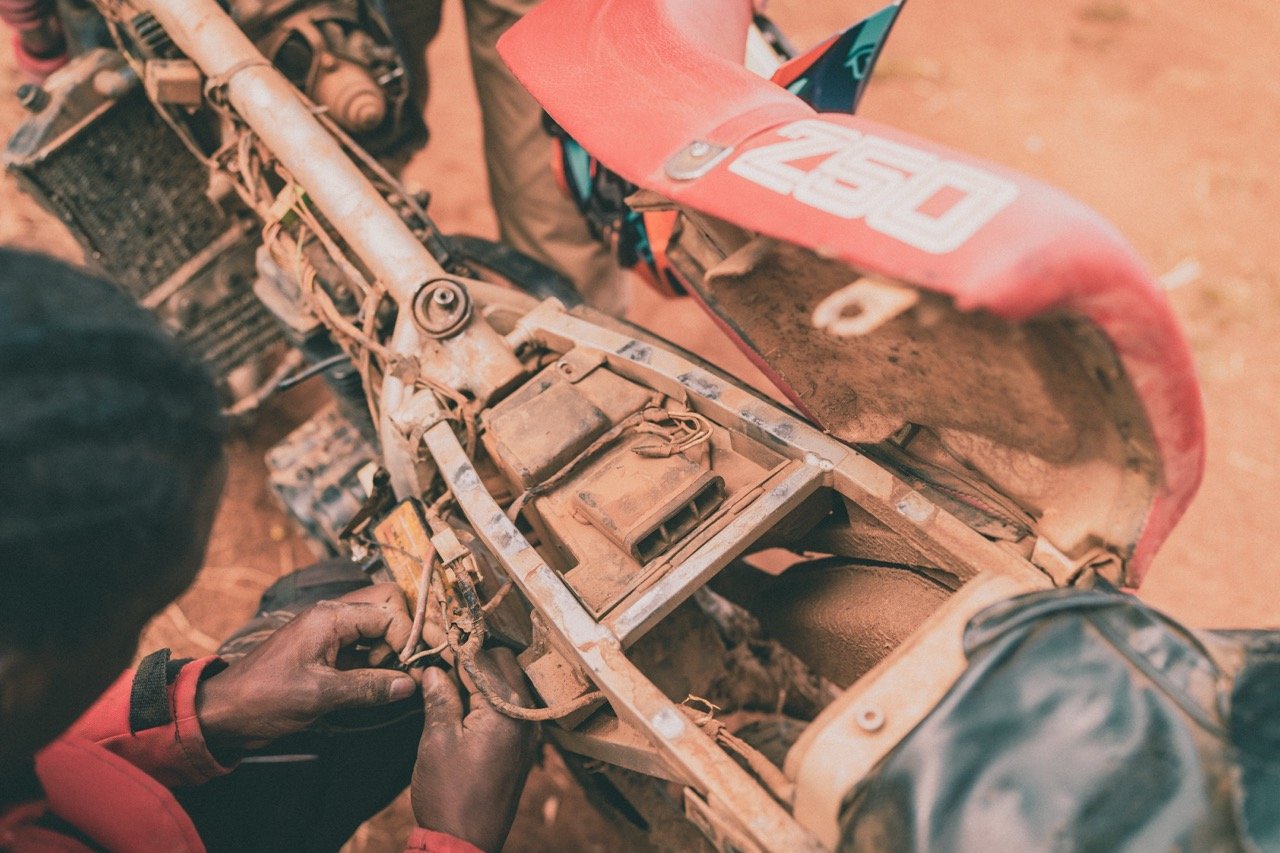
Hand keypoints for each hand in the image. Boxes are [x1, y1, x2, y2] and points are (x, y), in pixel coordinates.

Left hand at [196, 583, 418, 756]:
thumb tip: (409, 684)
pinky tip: (372, 682)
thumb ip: (367, 688)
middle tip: (399, 666)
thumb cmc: (264, 698)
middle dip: (402, 633)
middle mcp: (332, 615)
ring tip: (382, 678)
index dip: (406, 637)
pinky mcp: (327, 648)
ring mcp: (329, 630)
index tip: (409, 668)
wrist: (225, 710)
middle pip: (387, 604)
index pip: (389, 610)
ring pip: (377, 623)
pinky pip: (363, 641)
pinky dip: (376, 658)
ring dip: (389, 647)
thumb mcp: (319, 696)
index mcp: (330, 617)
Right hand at [412, 649, 537, 852]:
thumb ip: (440, 699)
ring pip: (509, 684)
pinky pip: (511, 707)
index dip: (456, 650)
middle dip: (473, 660)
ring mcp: (528, 732)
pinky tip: (465, 703)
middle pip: (504, 665)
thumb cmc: (449, 796)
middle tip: (441, 662)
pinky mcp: (523, 747)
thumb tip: (433, 670)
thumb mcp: (437, 741)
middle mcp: (526, 716)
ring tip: (449, 681)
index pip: (483, 660)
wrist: (464, 844)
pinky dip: (491, 698)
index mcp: (506, 709)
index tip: (436, 641)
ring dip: (483, 678)